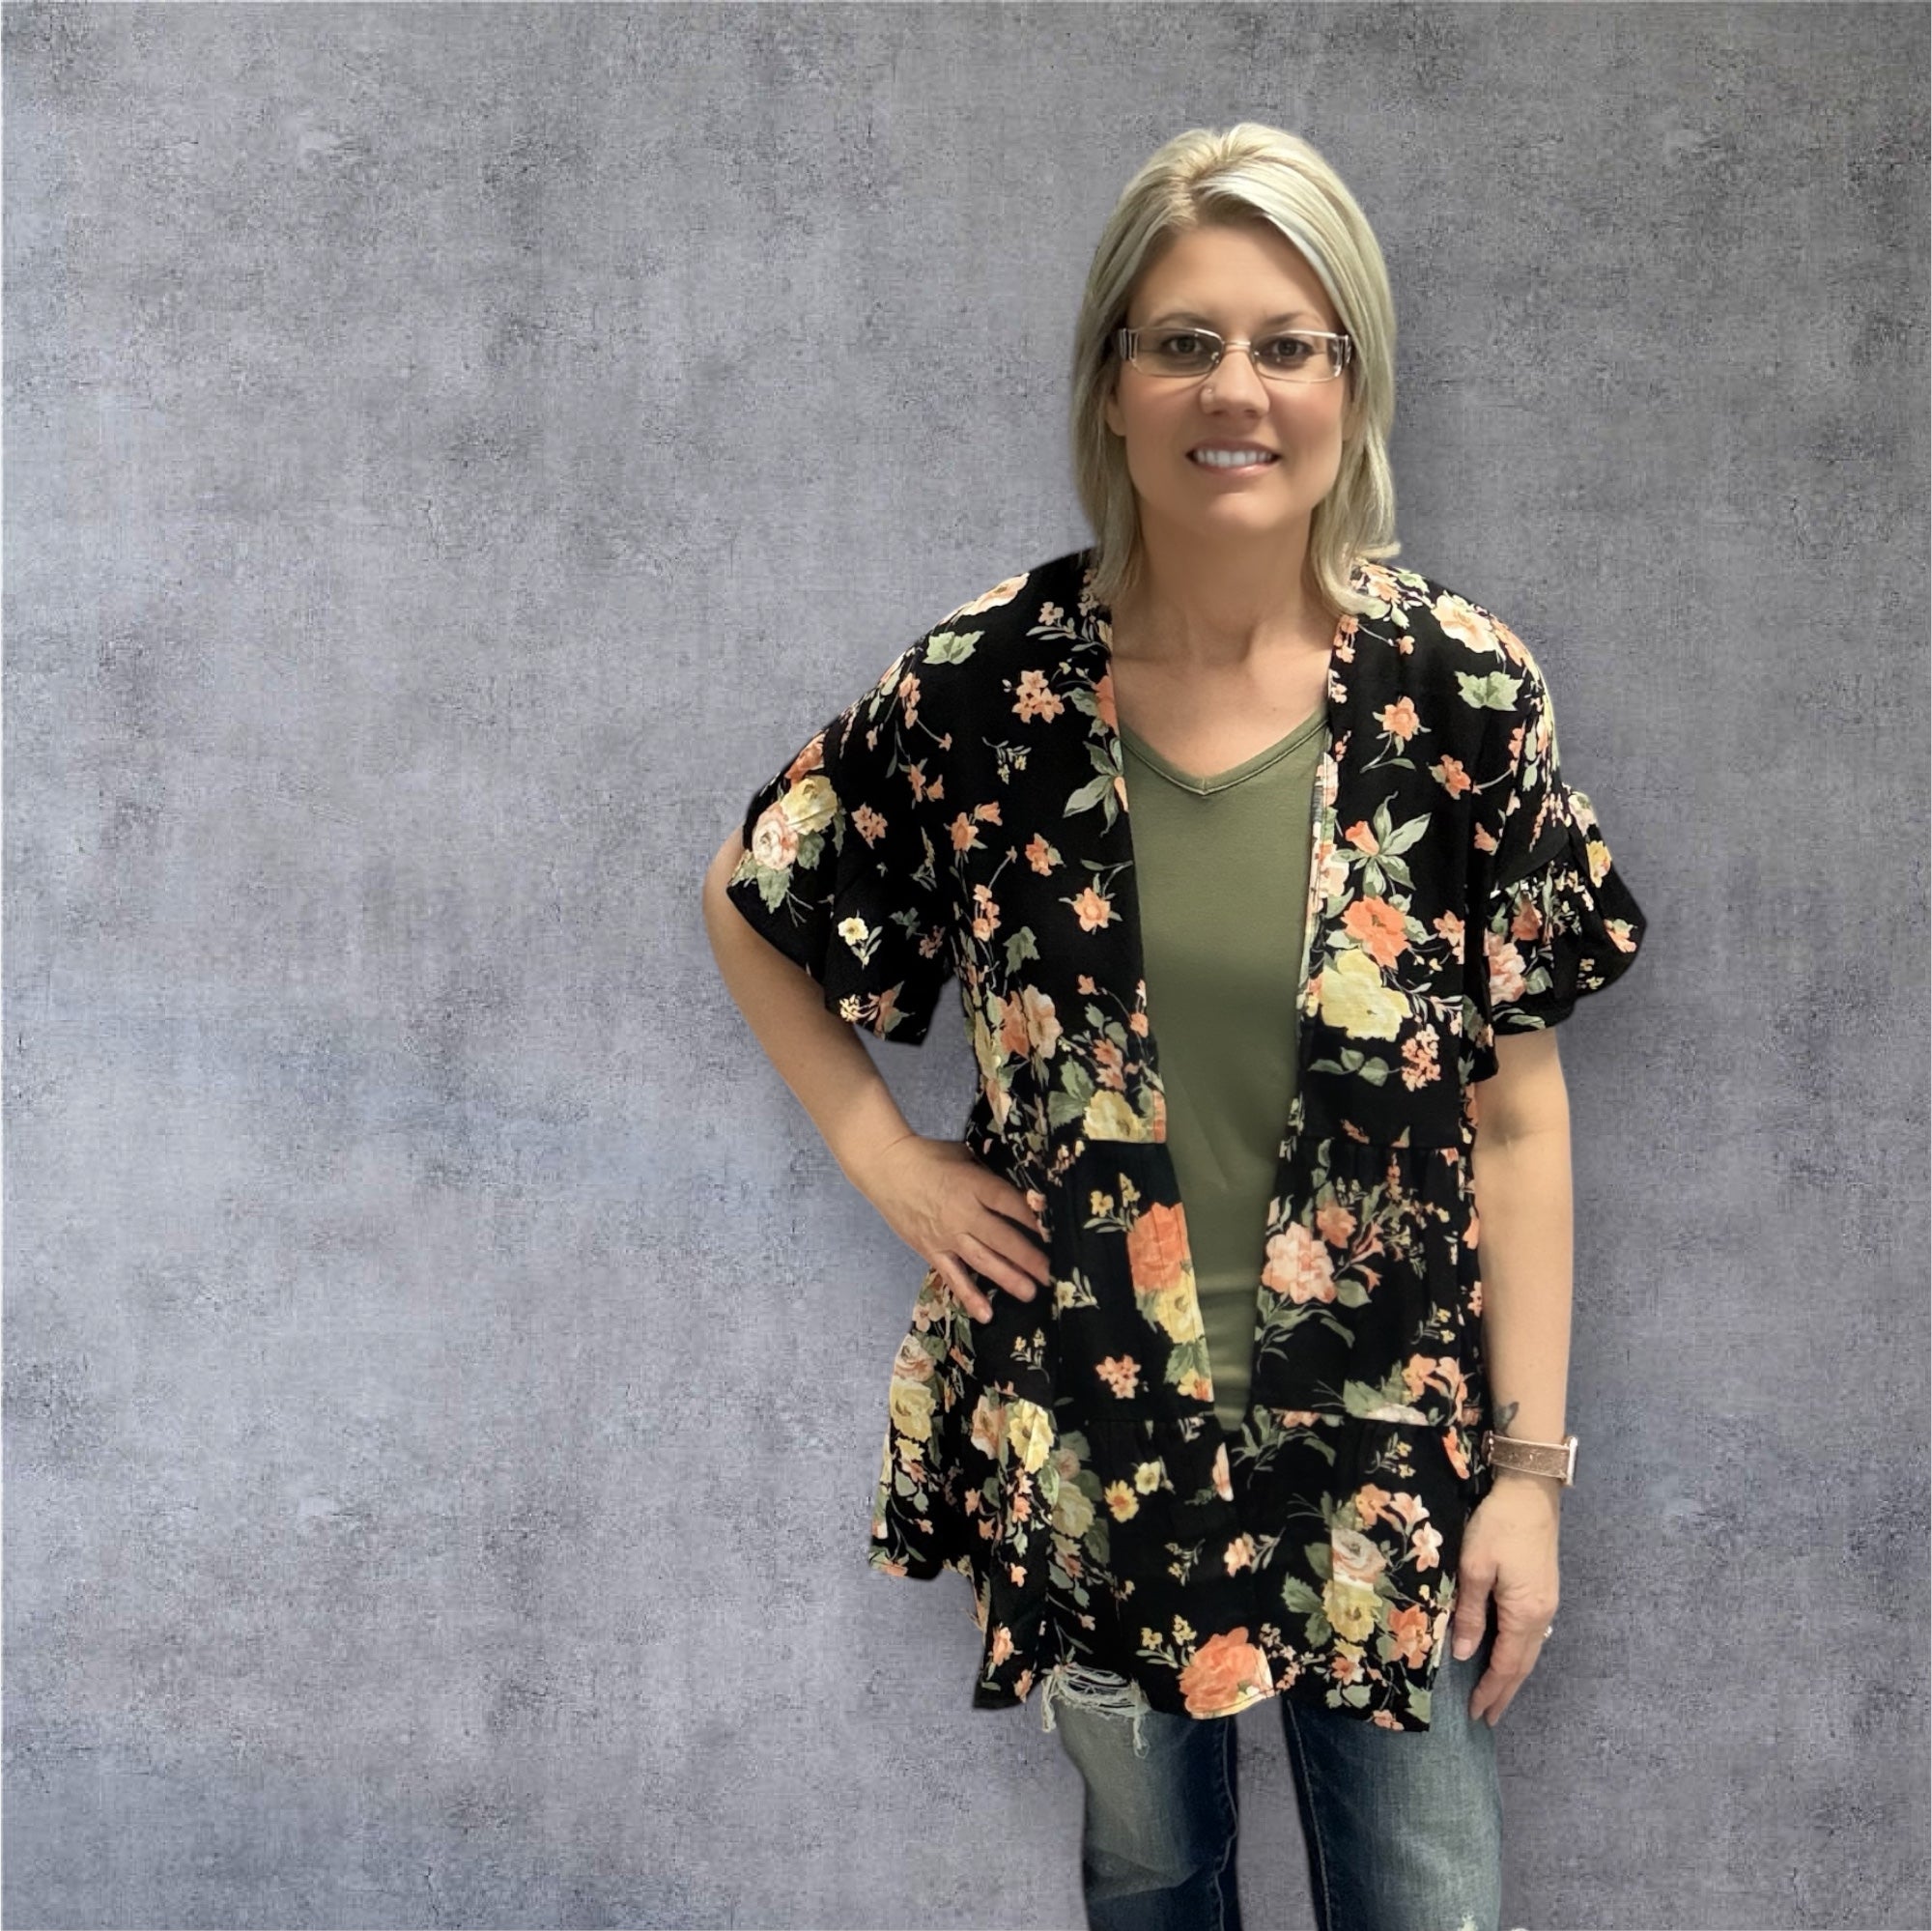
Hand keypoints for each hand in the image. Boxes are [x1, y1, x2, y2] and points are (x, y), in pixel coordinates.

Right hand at [854, 1134, 1050, 1322]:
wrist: (885, 1167)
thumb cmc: (928, 1155)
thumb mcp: (965, 1156)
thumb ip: (989, 1174)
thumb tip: (1017, 1186)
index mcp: (974, 1185)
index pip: (1010, 1204)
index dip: (1033, 1219)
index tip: (1056, 1233)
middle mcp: (963, 1213)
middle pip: (1002, 1238)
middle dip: (1029, 1257)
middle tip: (1052, 1274)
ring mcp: (947, 1235)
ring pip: (983, 1260)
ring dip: (1008, 1278)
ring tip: (1030, 1292)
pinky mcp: (932, 1250)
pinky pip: (953, 1277)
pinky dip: (969, 1295)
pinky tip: (986, 1314)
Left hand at [1450, 1472, 1560, 1725]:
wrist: (1530, 1492)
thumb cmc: (1498, 1526)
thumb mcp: (1475, 1567)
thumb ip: (1471, 1613)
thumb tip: (1466, 1655)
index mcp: (1524, 1614)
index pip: (1506, 1665)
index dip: (1491, 1691)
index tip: (1477, 1715)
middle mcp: (1542, 1616)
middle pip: (1523, 1665)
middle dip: (1504, 1692)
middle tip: (1487, 1718)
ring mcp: (1547, 1604)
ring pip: (1530, 1651)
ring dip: (1512, 1675)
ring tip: (1495, 1695)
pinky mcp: (1544, 1591)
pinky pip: (1531, 1636)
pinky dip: (1518, 1654)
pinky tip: (1506, 1657)